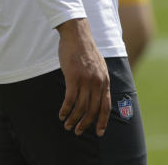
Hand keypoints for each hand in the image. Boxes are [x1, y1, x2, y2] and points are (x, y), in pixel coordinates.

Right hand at [57, 18, 110, 135]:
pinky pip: (69, 99)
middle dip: (85, 124)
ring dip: (73, 119)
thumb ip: (100, 80)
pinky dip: (65, 110)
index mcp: (105, 80)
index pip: (106, 106)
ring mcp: (86, 80)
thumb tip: (98, 95)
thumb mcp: (99, 66)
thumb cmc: (86, 51)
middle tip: (78, 132)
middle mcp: (97, 82)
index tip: (99, 133)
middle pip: (93, 109)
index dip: (102, 121)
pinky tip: (61, 114)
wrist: (77, 35)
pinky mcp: (73, 77)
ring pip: (80, 107)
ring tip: (67, 125)